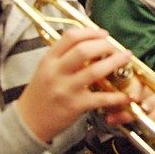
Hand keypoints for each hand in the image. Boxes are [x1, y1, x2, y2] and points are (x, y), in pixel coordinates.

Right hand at [18, 28, 143, 142]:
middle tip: (114, 47)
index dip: (90, 32)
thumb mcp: (45, 69)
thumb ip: (63, 56)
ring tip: (126, 58)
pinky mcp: (75, 106)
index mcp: (49, 60)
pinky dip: (116, 96)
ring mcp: (66, 89)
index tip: (103, 33)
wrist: (28, 122)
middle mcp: (56, 72)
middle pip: (84, 50)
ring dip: (115, 62)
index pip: (70, 37)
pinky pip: (100, 98)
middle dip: (105, 45)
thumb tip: (89, 42)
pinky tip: (125, 94)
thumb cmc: (40, 94)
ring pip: (95, 71)